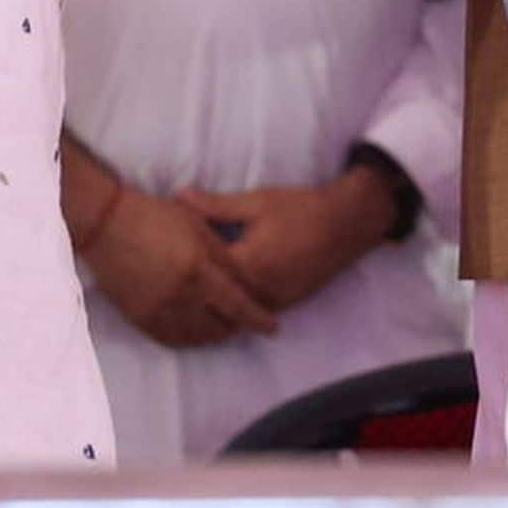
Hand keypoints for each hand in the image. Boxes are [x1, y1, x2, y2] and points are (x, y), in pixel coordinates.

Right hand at [82, 185, 277, 348]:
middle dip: (236, 326)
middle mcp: (178, 296)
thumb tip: (245, 280)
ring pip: (196, 337)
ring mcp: (157, 310)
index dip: (258, 319)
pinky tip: (196, 331)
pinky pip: (170, 339)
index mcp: (197, 269)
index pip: (237, 304)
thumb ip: (223, 256)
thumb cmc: (156, 217)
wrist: (108, 226)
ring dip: (214, 334)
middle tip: (244, 320)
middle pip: (219, 326)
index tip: (273, 328)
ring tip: (222, 325)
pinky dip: (189, 338)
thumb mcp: (198, 227)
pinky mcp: (139, 318)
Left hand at [180, 172, 396, 313]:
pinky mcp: (285, 303)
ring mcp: (274, 301)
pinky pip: (251, 310)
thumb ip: (215, 206)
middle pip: (216, 296)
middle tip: (165, 283)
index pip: (204, 271)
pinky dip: (234, 305)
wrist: (346, 223)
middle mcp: (259, 290)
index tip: (161, 256)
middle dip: (193, 288)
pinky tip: (219, 298)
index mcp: (248, 264)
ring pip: (233, 310)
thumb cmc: (300, 208)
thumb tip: (178, 197)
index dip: (182, 263)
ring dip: (213, 301)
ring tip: (186, 295)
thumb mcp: (256, 202)